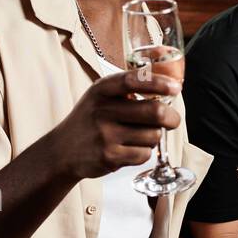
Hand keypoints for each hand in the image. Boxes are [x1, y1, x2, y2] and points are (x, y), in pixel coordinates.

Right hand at [50, 69, 180, 179]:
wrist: (62, 151)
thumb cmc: (90, 120)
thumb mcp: (101, 97)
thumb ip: (128, 90)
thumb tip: (170, 88)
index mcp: (102, 90)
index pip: (133, 81)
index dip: (158, 83)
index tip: (176, 88)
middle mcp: (102, 110)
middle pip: (155, 112)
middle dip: (171, 118)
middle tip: (172, 120)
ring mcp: (105, 135)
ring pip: (153, 135)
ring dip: (153, 137)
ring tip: (137, 136)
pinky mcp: (109, 157)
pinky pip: (144, 154)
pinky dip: (143, 153)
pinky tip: (128, 149)